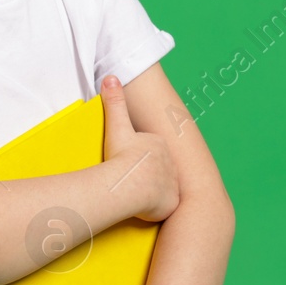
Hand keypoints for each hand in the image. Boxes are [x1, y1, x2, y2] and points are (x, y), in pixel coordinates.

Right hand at [100, 74, 179, 221]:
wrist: (127, 183)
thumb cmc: (121, 156)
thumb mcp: (117, 126)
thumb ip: (115, 101)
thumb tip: (110, 76)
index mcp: (159, 144)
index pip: (147, 152)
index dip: (134, 160)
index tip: (124, 165)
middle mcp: (171, 162)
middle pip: (154, 170)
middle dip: (144, 176)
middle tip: (128, 181)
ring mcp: (174, 183)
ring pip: (159, 188)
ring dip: (149, 192)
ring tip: (133, 194)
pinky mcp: (173, 202)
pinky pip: (163, 206)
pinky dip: (154, 208)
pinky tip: (141, 206)